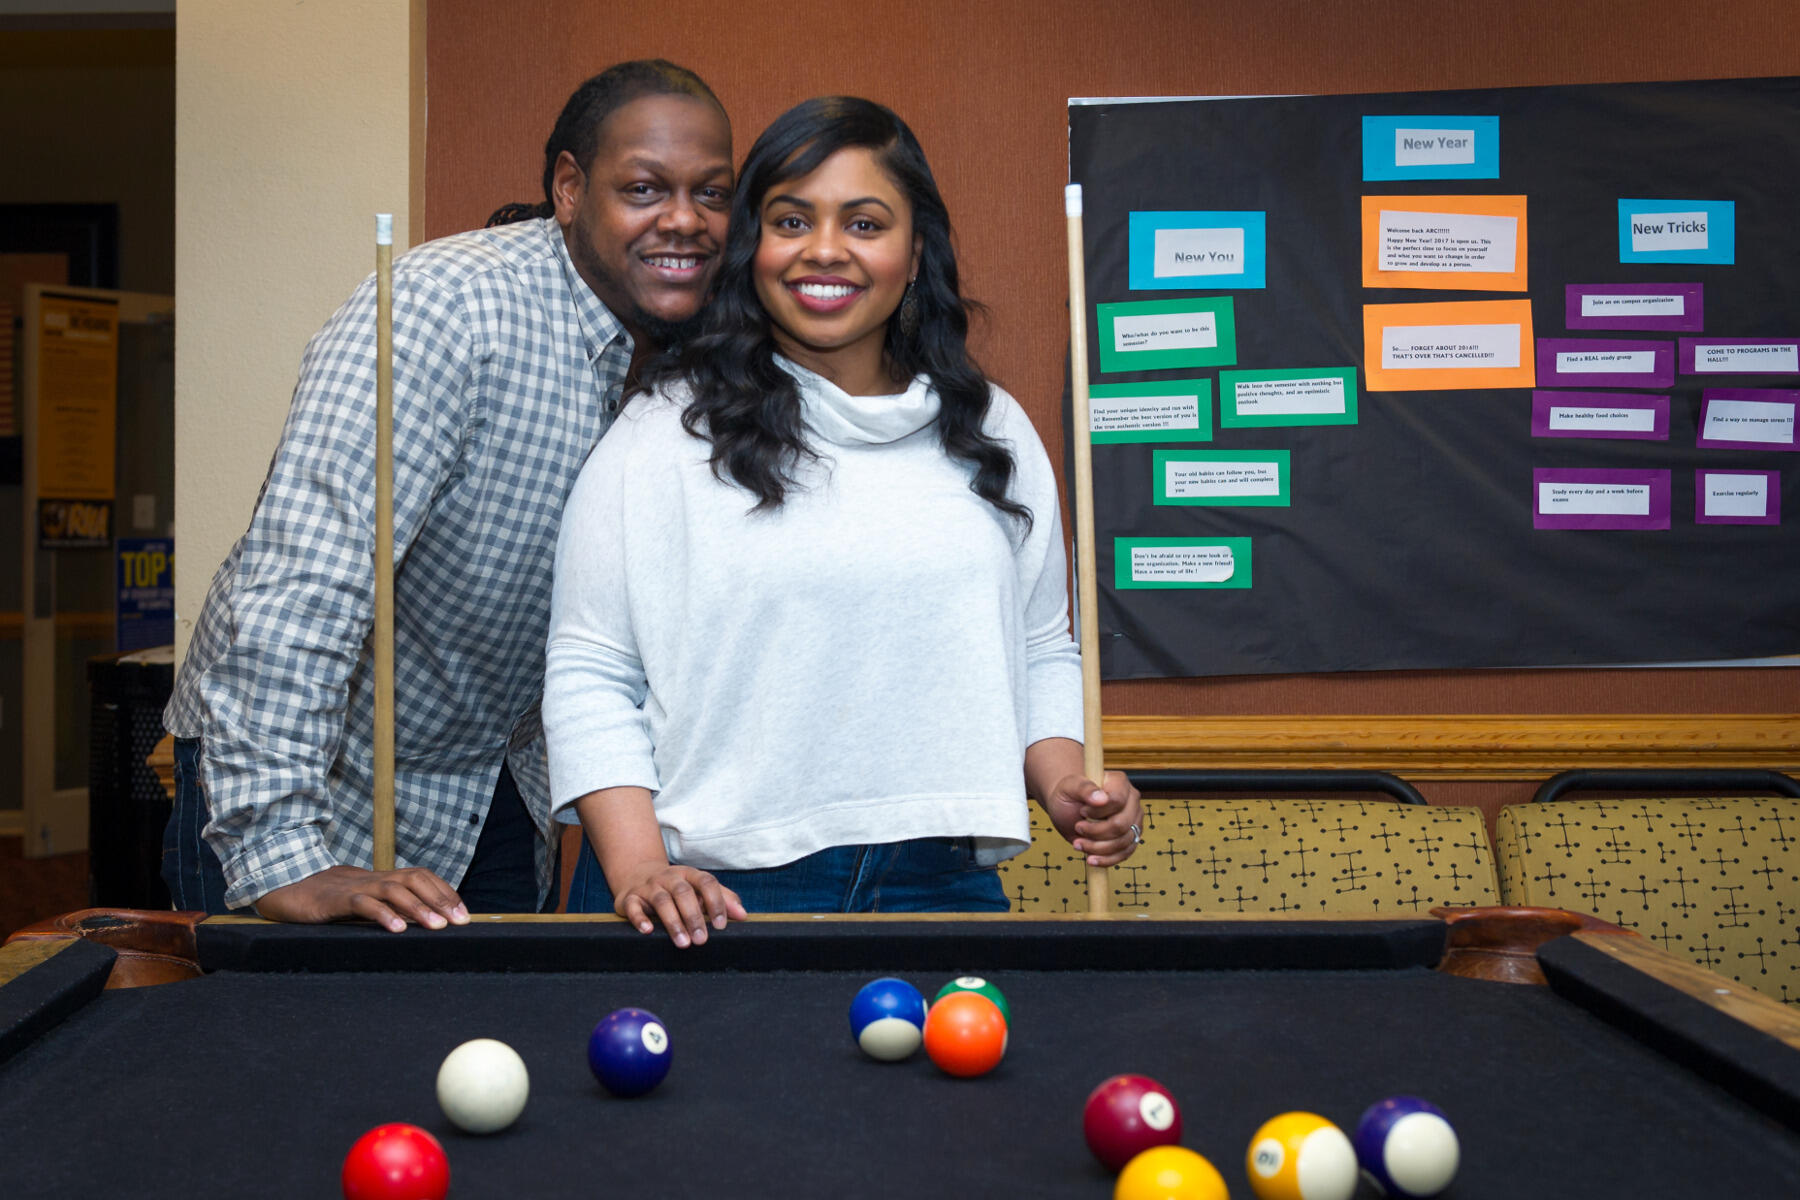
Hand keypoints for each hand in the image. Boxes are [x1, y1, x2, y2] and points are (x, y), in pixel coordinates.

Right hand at [254, 865, 469, 931]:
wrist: (289, 889)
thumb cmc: (332, 899)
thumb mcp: (366, 902)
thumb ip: (391, 908)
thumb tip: (425, 925)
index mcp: (384, 878)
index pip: (423, 877)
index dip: (446, 892)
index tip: (464, 914)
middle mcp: (375, 879)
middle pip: (415, 879)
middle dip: (440, 899)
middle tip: (459, 921)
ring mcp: (356, 887)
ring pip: (393, 890)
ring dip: (418, 908)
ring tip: (436, 926)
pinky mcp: (336, 900)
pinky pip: (363, 904)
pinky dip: (382, 915)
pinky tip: (397, 929)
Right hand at [610, 862, 747, 947]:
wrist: (637, 874)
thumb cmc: (676, 888)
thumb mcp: (698, 888)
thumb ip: (722, 899)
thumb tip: (743, 915)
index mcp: (689, 874)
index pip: (706, 882)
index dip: (716, 902)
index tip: (721, 925)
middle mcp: (668, 877)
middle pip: (683, 892)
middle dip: (694, 917)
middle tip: (702, 940)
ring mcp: (648, 887)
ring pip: (661, 901)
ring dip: (673, 922)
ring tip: (683, 943)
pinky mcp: (629, 898)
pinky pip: (633, 906)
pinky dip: (639, 918)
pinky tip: (648, 930)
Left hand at [1041, 770, 1143, 866]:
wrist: (1068, 808)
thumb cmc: (1068, 794)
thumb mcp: (1069, 787)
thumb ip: (1084, 788)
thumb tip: (1101, 799)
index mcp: (1119, 782)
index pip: (1118, 801)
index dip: (1098, 812)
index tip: (1082, 811)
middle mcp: (1131, 800)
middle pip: (1121, 825)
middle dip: (1095, 832)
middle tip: (1078, 828)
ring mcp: (1134, 820)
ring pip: (1123, 842)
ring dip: (1097, 848)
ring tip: (1078, 844)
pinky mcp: (1131, 838)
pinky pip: (1125, 854)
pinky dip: (1106, 859)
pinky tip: (1090, 859)